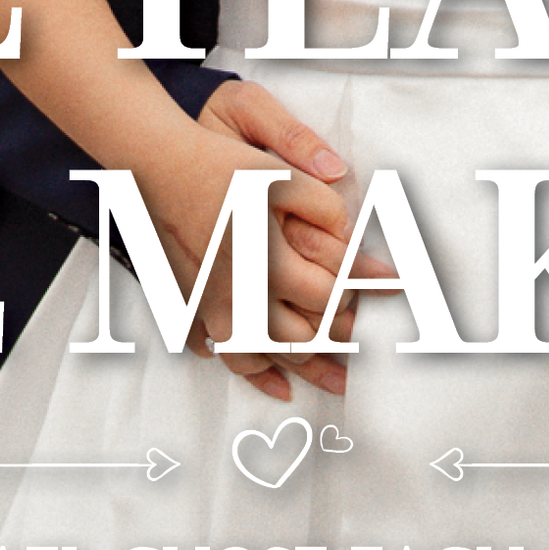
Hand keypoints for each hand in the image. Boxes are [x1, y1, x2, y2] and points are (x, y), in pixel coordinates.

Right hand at [172, 84, 359, 401]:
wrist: (160, 167)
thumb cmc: (218, 167)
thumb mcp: (279, 174)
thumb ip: (322, 204)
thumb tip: (352, 234)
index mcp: (265, 259)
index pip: (325, 294)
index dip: (360, 290)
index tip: (388, 286)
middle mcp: (239, 291)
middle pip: (299, 338)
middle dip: (337, 341)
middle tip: (366, 337)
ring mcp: (214, 304)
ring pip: (265, 356)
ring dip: (304, 370)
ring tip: (337, 378)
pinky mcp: (196, 305)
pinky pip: (225, 354)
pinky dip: (256, 374)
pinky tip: (277, 383)